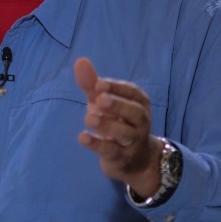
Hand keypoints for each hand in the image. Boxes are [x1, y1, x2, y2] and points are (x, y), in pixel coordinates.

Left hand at [74, 58, 161, 197]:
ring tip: (89, 118)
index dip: (117, 88)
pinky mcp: (122, 159)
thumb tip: (80, 60)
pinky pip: (112, 152)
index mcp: (139, 103)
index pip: (133, 93)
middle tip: (100, 99)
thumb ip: (92, 84)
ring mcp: (133, 142)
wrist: (134, 160)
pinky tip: (82, 137)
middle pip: (135, 113)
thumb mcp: (103, 102)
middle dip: (118, 105)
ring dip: (107, 125)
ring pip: (125, 134)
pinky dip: (97, 145)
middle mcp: (140, 122)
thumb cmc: (116, 122)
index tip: (99, 84)